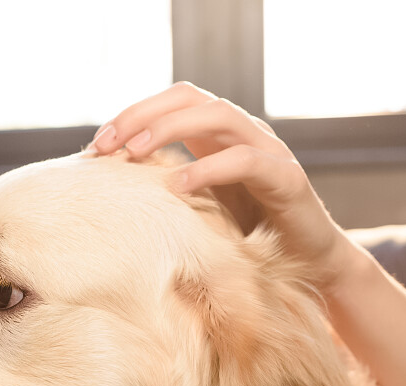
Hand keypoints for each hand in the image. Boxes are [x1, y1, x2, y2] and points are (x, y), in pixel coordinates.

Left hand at [88, 82, 364, 292]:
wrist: (308, 266)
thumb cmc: (246, 238)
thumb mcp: (197, 210)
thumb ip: (165, 190)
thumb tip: (108, 190)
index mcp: (220, 136)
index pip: (174, 102)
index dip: (134, 113)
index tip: (97, 145)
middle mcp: (245, 133)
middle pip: (191, 98)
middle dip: (142, 115)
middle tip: (107, 144)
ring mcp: (270, 151)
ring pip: (219, 115)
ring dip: (170, 128)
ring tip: (135, 153)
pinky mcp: (289, 179)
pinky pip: (247, 160)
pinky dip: (210, 167)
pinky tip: (179, 185)